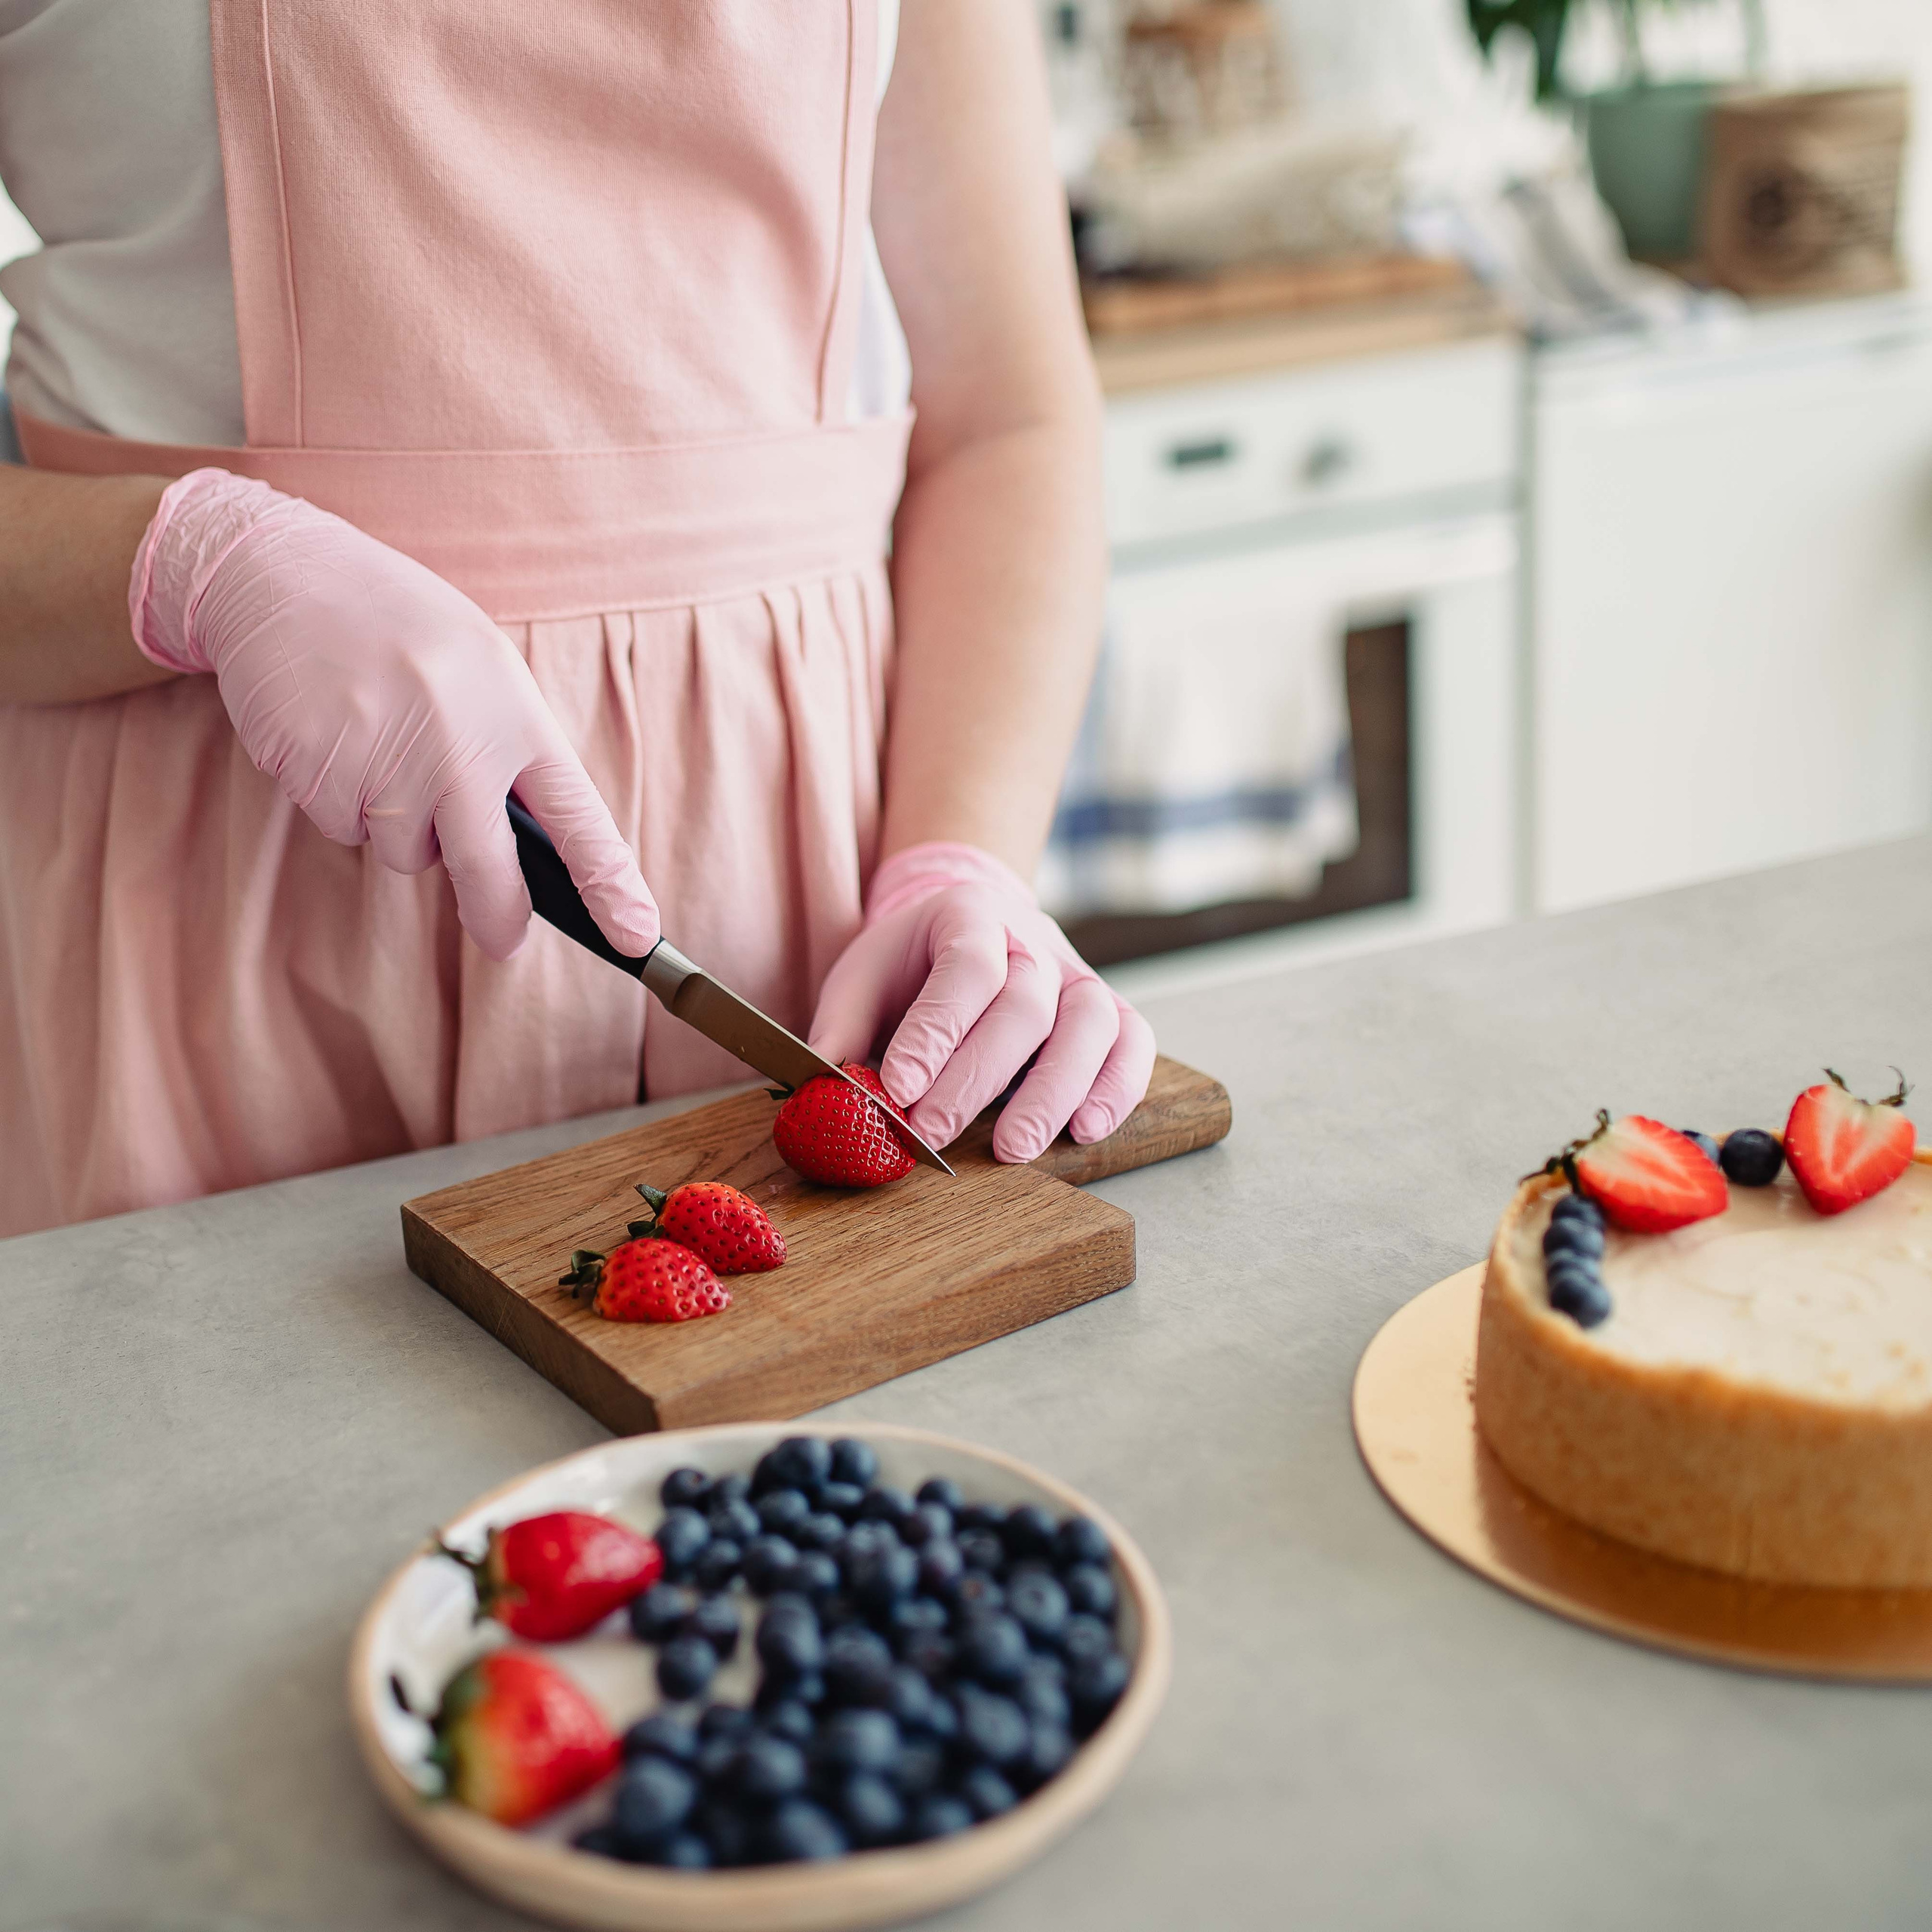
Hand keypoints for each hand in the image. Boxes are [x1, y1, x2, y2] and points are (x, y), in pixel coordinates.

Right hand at [129, 468, 657, 960]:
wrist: (281, 571)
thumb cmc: (397, 624)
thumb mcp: (480, 667)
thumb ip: (507, 749)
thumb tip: (525, 849)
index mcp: (514, 714)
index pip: (577, 818)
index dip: (610, 884)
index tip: (638, 936)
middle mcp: (458, 745)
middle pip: (488, 871)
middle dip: (498, 916)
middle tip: (503, 940)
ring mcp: (386, 762)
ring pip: (405, 854)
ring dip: (396, 823)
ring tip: (378, 739)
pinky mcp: (320, 774)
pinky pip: (343, 829)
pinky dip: (340, 801)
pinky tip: (333, 735)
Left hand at [809, 843, 1154, 1161]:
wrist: (969, 924)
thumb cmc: (911, 962)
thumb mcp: (861, 977)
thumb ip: (841, 1032)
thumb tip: (823, 1095)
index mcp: (970, 915)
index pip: (966, 968)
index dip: (935, 1031)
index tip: (898, 1089)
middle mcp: (1036, 940)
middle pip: (1025, 1005)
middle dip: (976, 1078)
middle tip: (933, 1134)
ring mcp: (1080, 975)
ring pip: (1092, 1023)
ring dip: (1055, 1091)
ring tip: (1014, 1148)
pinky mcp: (1111, 1011)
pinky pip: (1134, 1045)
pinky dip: (1118, 1088)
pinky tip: (1084, 1131)